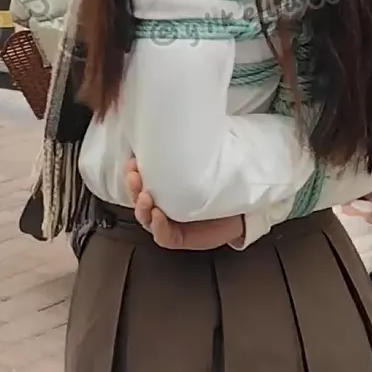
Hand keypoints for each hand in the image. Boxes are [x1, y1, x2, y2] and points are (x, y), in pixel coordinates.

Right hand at [125, 159, 244, 249]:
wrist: (239, 214)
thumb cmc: (219, 190)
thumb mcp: (203, 169)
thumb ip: (191, 156)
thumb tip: (183, 132)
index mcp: (162, 189)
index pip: (140, 181)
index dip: (132, 172)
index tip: (132, 161)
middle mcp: (161, 205)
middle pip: (138, 198)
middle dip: (132, 187)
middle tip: (134, 176)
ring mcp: (167, 223)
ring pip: (145, 217)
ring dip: (141, 206)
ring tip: (145, 196)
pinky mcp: (177, 238)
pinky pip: (162, 235)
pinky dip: (158, 226)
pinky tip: (157, 215)